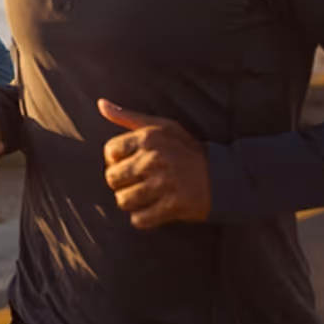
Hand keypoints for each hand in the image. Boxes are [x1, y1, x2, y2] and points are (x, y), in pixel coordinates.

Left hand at [99, 98, 210, 227]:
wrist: (222, 175)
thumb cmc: (186, 149)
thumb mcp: (161, 126)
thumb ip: (128, 117)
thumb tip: (101, 104)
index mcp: (148, 137)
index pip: (110, 152)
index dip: (116, 160)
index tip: (129, 163)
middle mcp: (154, 158)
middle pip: (112, 178)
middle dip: (122, 182)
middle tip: (138, 181)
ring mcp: (163, 183)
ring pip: (123, 200)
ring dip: (131, 202)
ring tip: (144, 195)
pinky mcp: (173, 205)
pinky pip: (139, 219)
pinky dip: (143, 218)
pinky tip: (154, 209)